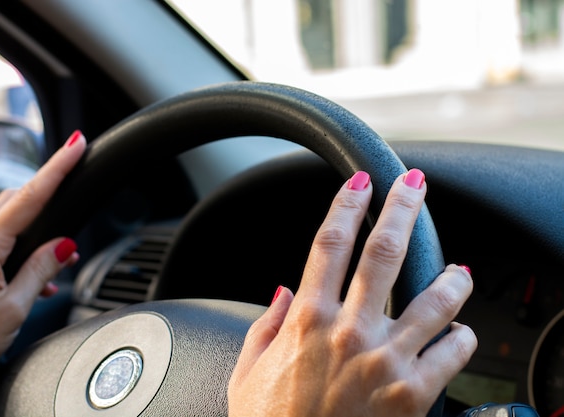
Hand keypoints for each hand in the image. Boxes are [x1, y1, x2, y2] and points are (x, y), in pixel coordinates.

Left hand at [0, 130, 86, 390]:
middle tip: (76, 204)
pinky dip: (23, 248)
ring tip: (62, 257)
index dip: (57, 168)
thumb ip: (40, 271)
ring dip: (39, 227)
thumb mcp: (13, 308)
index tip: (76, 145)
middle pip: (18, 199)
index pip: (31, 196)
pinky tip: (35, 278)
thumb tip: (64, 246)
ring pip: (8, 221)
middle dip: (50, 194)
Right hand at [228, 169, 476, 416]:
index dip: (347, 203)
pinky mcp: (414, 395)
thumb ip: (265, 324)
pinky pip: (453, 350)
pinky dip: (462, 335)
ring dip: (451, 276)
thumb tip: (282, 289)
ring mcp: (385, 361)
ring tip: (459, 271)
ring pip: (434, 298)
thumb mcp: (248, 371)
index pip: (330, 242)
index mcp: (306, 319)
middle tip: (414, 185)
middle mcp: (348, 331)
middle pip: (383, 251)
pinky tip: (458, 332)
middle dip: (402, 208)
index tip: (360, 183)